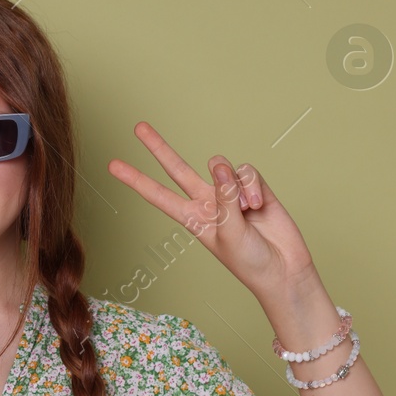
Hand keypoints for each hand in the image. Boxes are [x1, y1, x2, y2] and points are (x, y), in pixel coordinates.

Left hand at [106, 121, 317, 302]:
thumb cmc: (249, 261)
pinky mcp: (254, 187)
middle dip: (159, 148)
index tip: (112, 166)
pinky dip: (253, 187)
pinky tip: (258, 205)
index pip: (158, 194)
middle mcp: (207, 201)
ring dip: (236, 186)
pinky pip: (247, 172)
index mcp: (191, 217)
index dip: (136, 180)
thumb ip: (224, 198)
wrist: (283, 269)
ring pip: (221, 166)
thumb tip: (219, 166)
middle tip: (138, 127)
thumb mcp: (228, 234)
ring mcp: (229, 193)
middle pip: (177, 169)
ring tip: (248, 210)